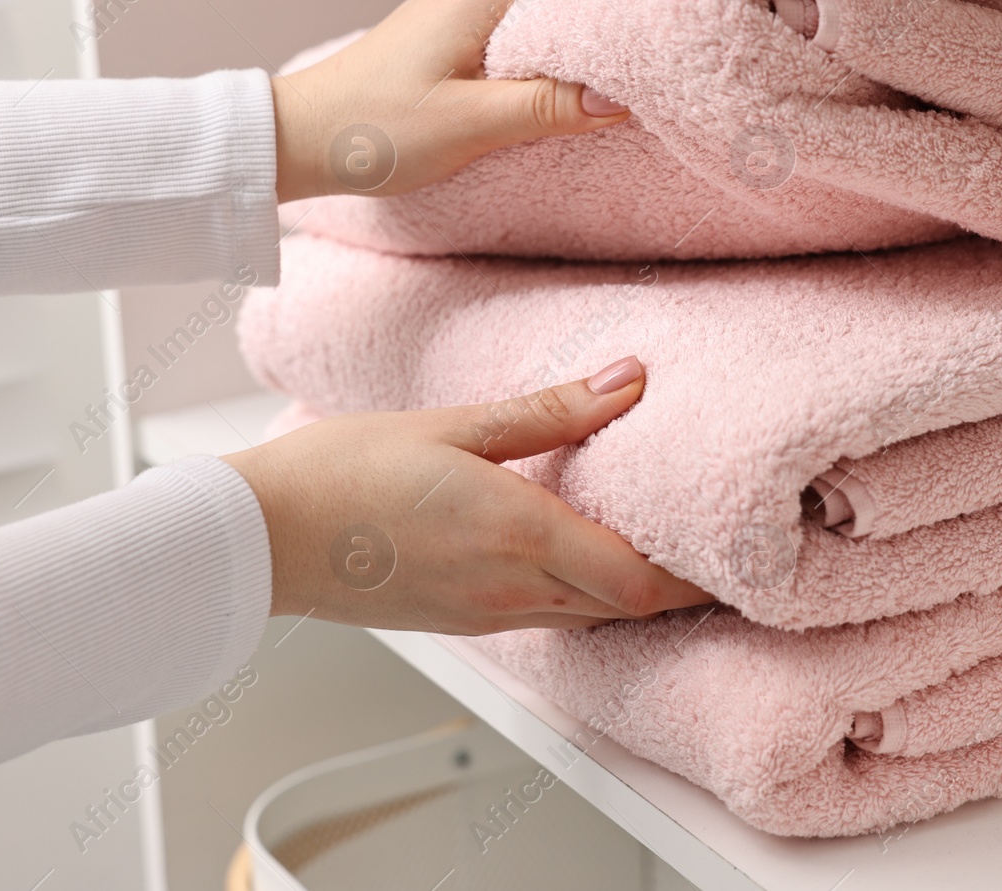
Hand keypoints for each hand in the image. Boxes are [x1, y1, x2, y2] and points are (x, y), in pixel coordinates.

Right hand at [223, 356, 711, 633]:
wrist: (263, 535)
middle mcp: (509, 589)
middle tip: (723, 549)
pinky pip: (547, 617)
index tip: (739, 549)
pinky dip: (584, 597)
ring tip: (665, 550)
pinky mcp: (463, 621)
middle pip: (627, 607)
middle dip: (682, 586)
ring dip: (633, 592)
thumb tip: (627, 380)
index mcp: (516, 534)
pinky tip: (584, 560)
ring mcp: (484, 615)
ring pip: (589, 617)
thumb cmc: (341, 472)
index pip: (639, 579)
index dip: (699, 576)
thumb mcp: (452, 424)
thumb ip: (550, 410)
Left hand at [270, 0, 628, 201]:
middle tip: (624, 95)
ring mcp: (451, 10)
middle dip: (589, 51)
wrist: (301, 139)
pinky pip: (503, 44)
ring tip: (584, 106)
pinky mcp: (440, 38)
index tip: (642, 68)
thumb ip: (547, 108)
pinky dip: (526, 71)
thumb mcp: (472, 126)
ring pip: (530, 29)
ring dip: (557, 65)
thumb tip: (616, 99)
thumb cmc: (373, 130)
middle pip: (557, 8)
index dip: (612, 30)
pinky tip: (534, 105)